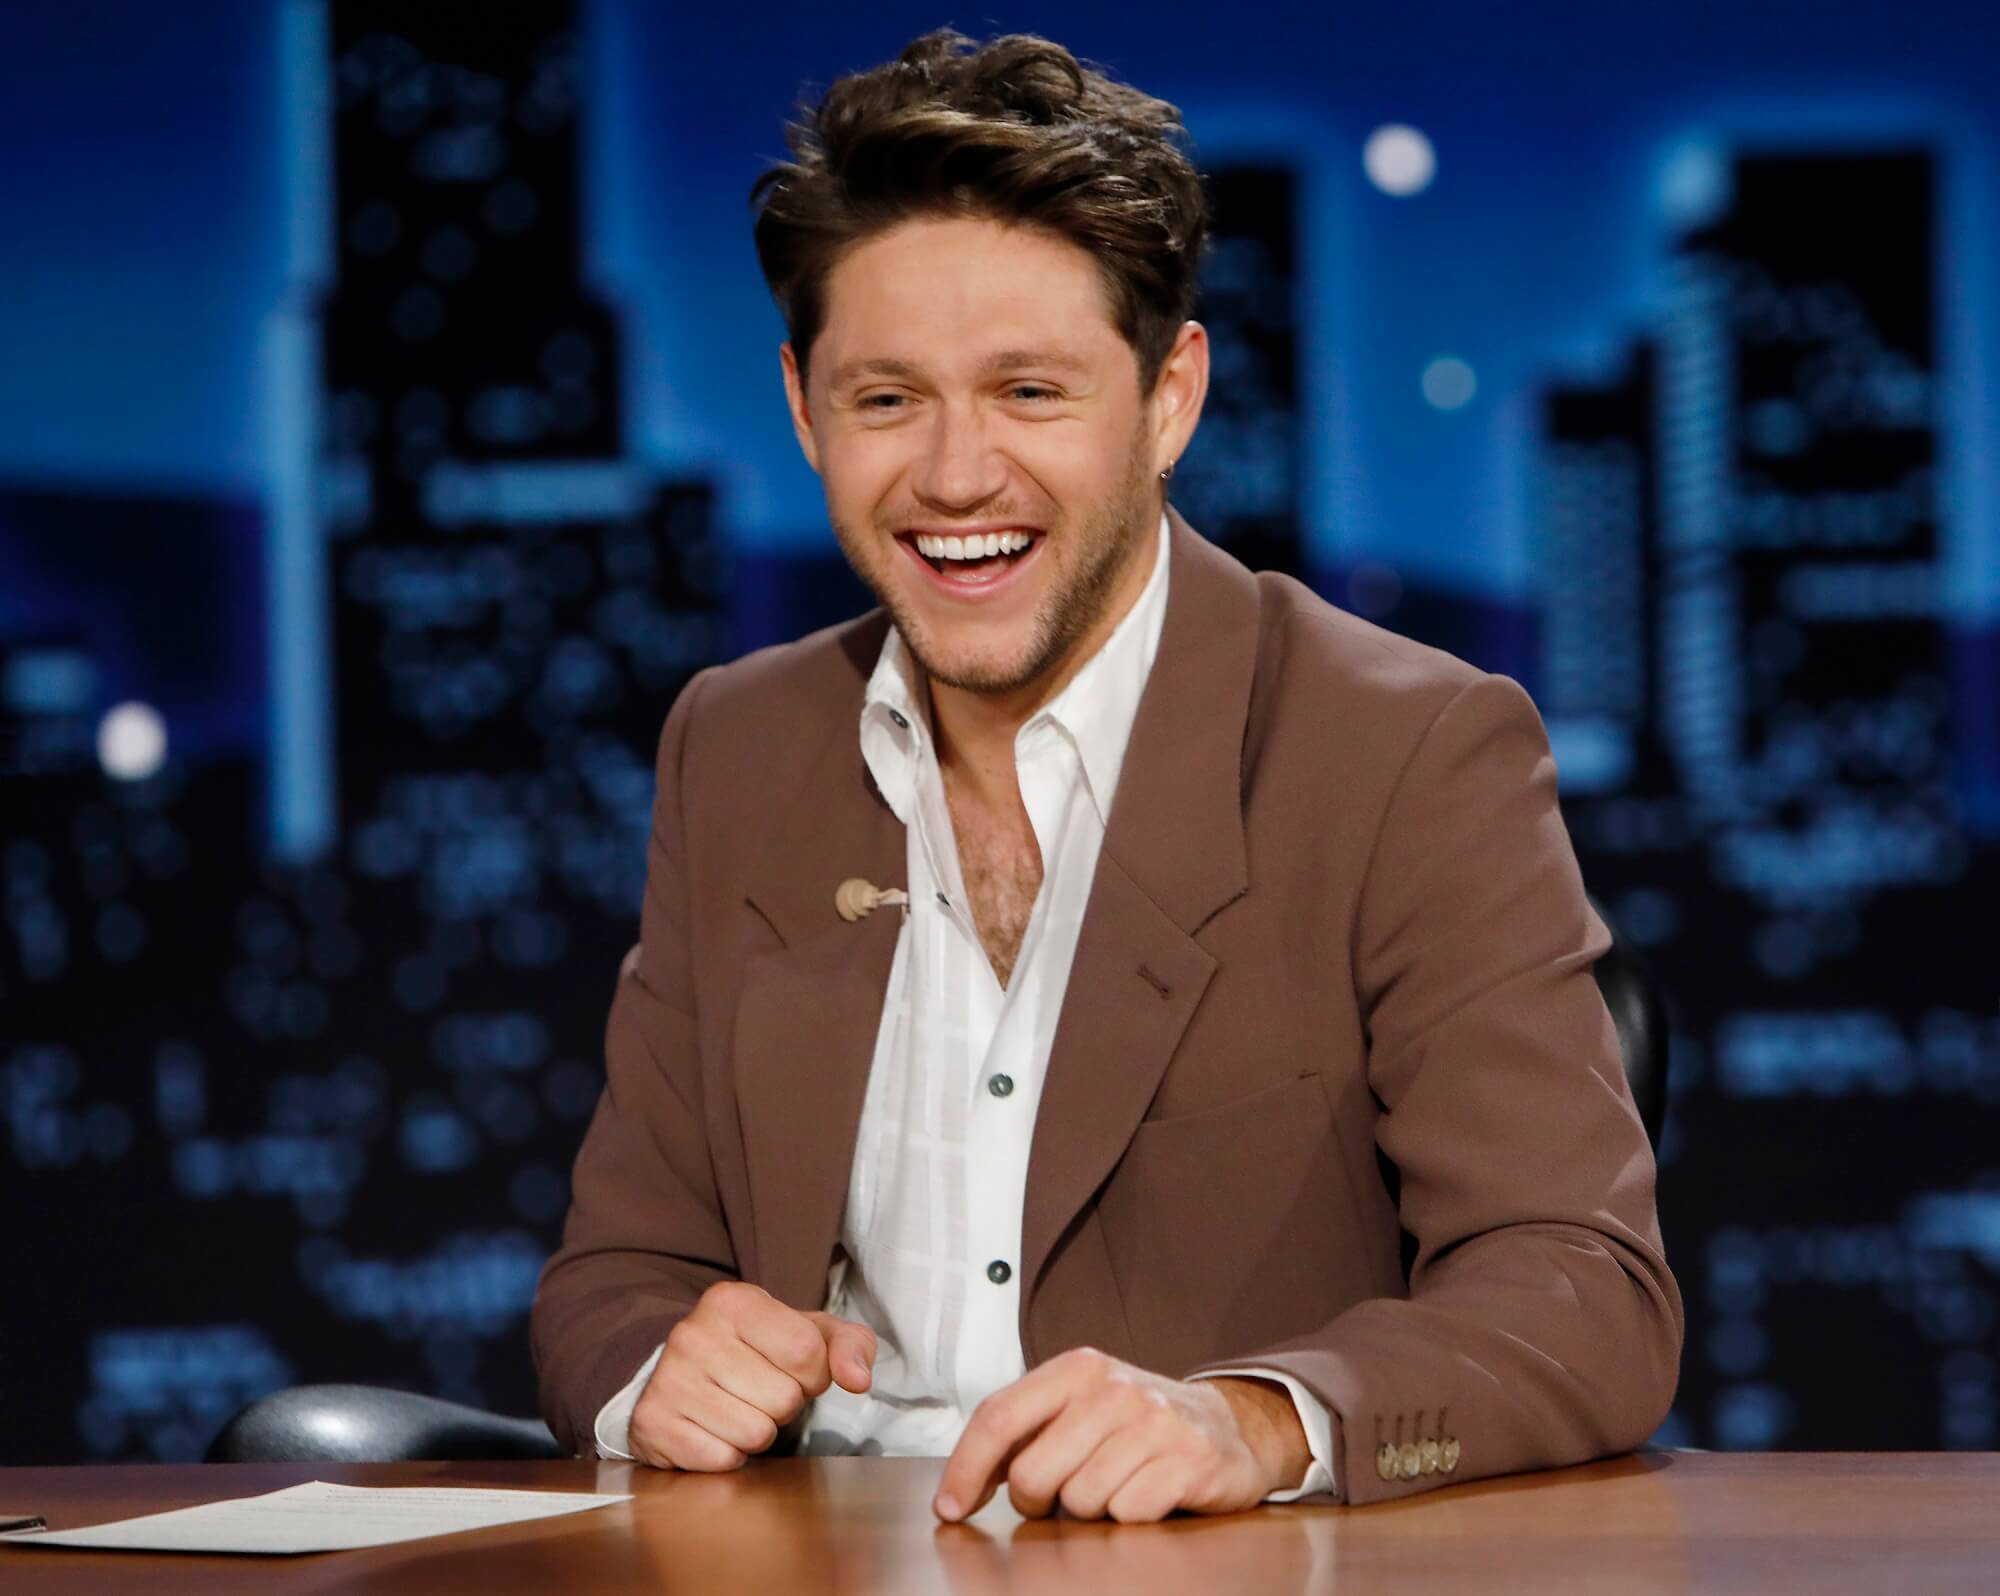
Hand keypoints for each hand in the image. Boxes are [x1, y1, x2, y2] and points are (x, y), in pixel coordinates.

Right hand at [629, 1280, 875, 1470]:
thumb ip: (850, 1345)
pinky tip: (714, 1429)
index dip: (812, 1374)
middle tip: (759, 1390)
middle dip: (784, 1404)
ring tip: (738, 1408)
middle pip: (783, 1398)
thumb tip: (859, 1379)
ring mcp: (668, 1380)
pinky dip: (728, 1454)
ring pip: (754, 1434)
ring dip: (757, 1432)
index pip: (807, 1352)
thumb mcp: (808, 1333)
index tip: (792, 1369)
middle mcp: (693, 1334)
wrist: (681, 1374)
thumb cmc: (756, 1352)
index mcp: (733, 1300)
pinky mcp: (653, 1424)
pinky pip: (722, 1460)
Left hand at [933, 1348, 1309, 1523]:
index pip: (999, 1416)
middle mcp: (1114, 1389)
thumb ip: (1025, 1433)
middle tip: (1065, 1492)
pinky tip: (1147, 1494)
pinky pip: (1126, 1515)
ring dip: (1089, 1510)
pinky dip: (1129, 1517)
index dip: (965, 1468)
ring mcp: (1154, 1423)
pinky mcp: (1188, 1460)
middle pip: (1032, 1473)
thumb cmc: (1137, 1423)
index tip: (948, 1508)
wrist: (1229, 1427)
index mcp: (1077, 1369)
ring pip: (1078, 1501)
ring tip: (1115, 1485)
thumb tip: (961, 1486)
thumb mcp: (1079, 1407)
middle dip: (1037, 1500)